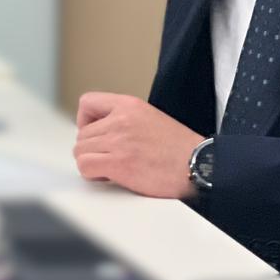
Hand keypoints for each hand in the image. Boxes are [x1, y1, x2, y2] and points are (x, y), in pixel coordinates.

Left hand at [73, 92, 201, 198]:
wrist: (199, 164)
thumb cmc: (179, 148)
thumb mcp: (150, 118)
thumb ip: (124, 119)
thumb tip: (102, 132)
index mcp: (129, 105)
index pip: (87, 102)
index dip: (85, 121)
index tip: (95, 134)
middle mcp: (121, 119)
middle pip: (82, 134)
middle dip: (92, 149)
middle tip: (108, 158)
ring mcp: (119, 140)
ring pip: (80, 151)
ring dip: (91, 162)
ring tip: (110, 168)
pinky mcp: (119, 163)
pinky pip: (85, 166)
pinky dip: (92, 175)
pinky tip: (109, 177)